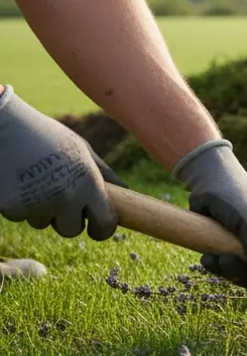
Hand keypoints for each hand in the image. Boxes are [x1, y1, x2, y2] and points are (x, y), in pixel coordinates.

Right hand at [0, 86, 124, 239]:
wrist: (1, 125)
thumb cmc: (44, 134)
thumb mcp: (80, 149)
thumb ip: (103, 173)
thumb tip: (126, 191)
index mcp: (87, 182)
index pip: (104, 223)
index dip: (101, 229)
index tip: (96, 229)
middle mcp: (65, 197)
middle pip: (71, 230)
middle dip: (67, 220)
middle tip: (58, 198)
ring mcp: (36, 204)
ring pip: (42, 223)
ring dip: (40, 209)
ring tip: (32, 180)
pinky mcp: (11, 208)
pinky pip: (20, 216)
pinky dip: (18, 204)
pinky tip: (15, 180)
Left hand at [172, 140, 246, 304]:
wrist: (206, 179)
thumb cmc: (235, 194)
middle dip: (245, 276)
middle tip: (227, 263)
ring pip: (244, 275)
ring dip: (227, 271)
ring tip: (212, 257)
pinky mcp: (229, 248)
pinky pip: (226, 269)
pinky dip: (215, 266)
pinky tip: (206, 255)